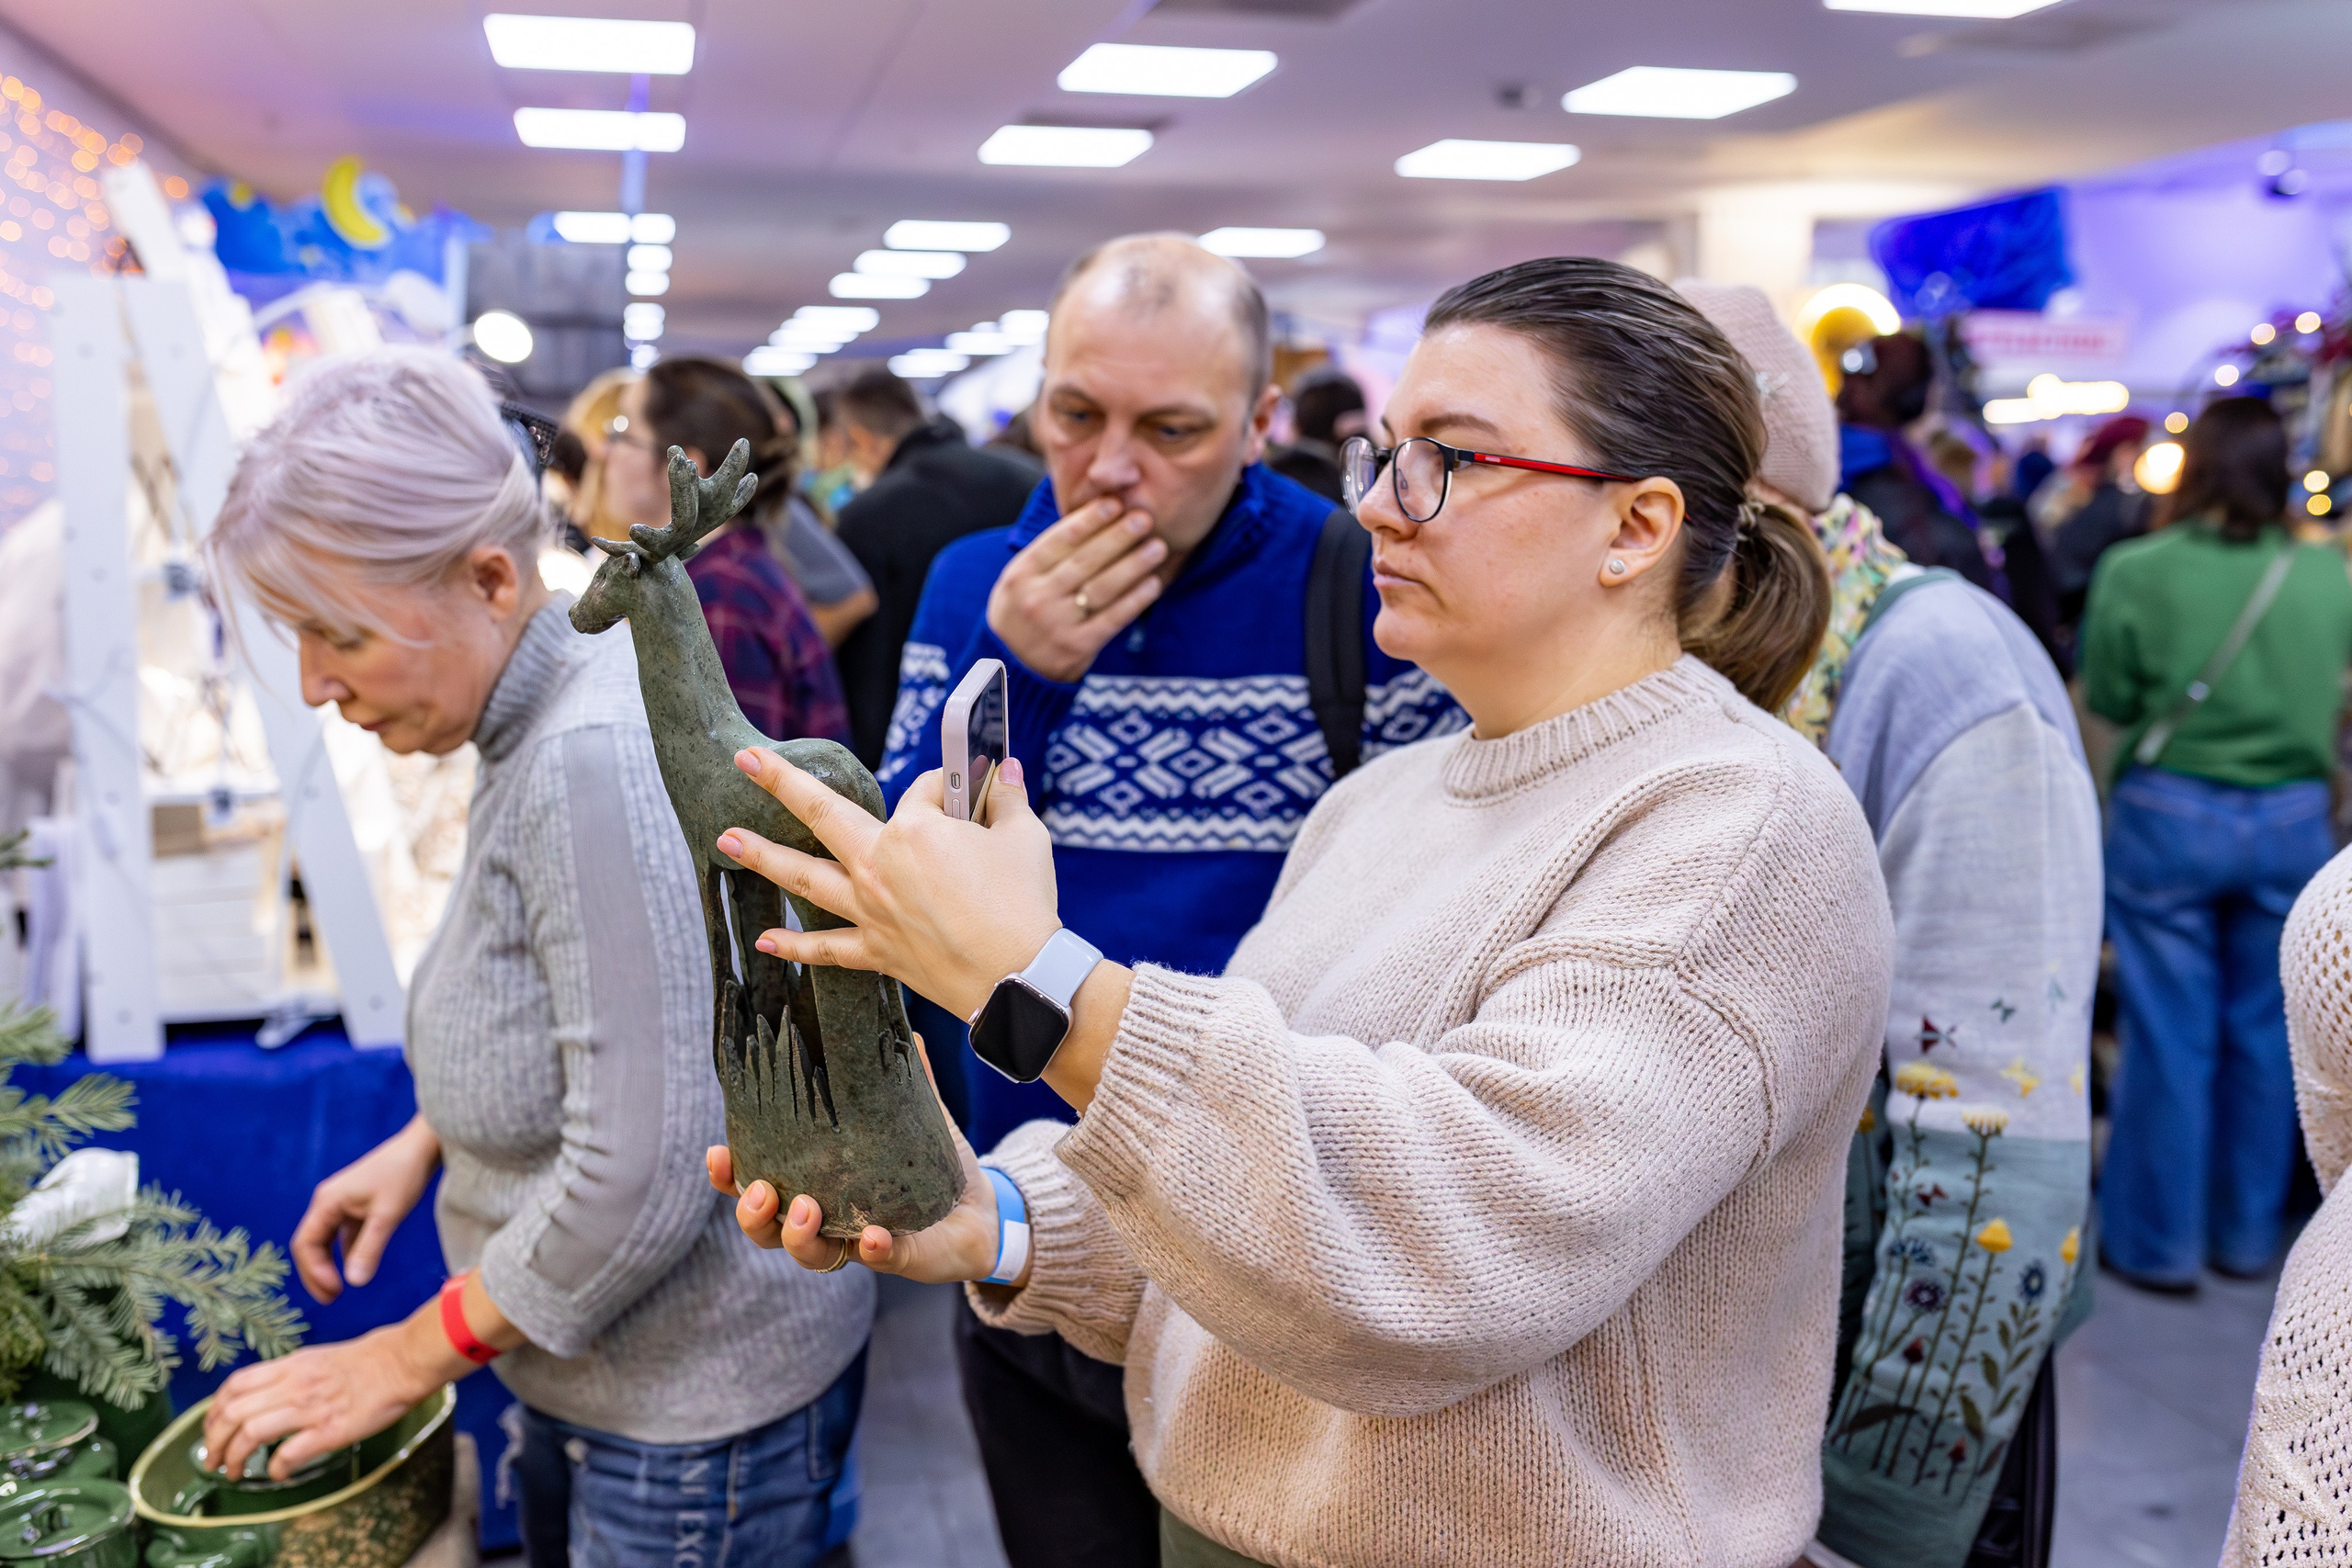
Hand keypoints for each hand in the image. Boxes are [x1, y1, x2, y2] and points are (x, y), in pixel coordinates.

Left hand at [201, 1330, 434, 1481]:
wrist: (403, 1362)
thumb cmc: (367, 1361)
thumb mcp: (318, 1357)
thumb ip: (289, 1374)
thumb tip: (264, 1395)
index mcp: (290, 1367)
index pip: (234, 1387)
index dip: (213, 1413)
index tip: (211, 1430)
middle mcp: (293, 1386)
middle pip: (232, 1413)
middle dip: (213, 1443)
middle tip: (213, 1460)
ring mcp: (311, 1408)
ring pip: (251, 1433)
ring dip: (234, 1459)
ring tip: (234, 1472)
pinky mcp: (330, 1430)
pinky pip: (289, 1453)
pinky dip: (275, 1469)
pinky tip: (278, 1473)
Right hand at [291, 1117, 438, 1303]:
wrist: (422, 1147)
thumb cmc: (404, 1176)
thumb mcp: (387, 1216)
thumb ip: (368, 1249)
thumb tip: (353, 1283)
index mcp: (327, 1202)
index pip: (306, 1244)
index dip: (315, 1272)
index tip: (335, 1292)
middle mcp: (328, 1202)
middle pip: (310, 1244)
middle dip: (317, 1273)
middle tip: (332, 1299)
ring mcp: (341, 1203)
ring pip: (325, 1241)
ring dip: (329, 1265)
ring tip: (339, 1290)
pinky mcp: (356, 1205)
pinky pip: (342, 1234)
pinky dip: (345, 1252)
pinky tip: (357, 1267)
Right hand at [704, 1037, 1008, 1282]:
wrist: (980, 1212)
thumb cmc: (930, 1166)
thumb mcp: (914, 1118)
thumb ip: (905, 1078)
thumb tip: (904, 1024)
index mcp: (816, 1183)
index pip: (757, 1184)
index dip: (729, 1177)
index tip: (717, 1152)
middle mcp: (828, 1218)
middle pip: (768, 1230)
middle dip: (753, 1214)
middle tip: (762, 1190)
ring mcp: (857, 1242)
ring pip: (811, 1254)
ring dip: (799, 1235)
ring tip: (806, 1207)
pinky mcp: (896, 1257)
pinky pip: (877, 1259)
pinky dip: (872, 1250)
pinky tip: (873, 1235)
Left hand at [718, 752, 1058, 1020]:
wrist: (1019, 979)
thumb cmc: (1024, 904)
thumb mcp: (1025, 838)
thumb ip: (1008, 800)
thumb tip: (1005, 773)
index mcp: (915, 830)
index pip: (924, 792)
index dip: (951, 791)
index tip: (974, 797)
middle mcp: (879, 865)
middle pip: (823, 813)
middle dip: (780, 782)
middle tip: (743, 760)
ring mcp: (871, 910)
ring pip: (806, 878)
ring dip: (761, 857)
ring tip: (724, 840)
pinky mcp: (877, 952)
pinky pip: (827, 949)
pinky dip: (796, 947)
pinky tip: (765, 942)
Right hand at [984, 496, 1165, 682]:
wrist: (1011, 664)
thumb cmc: (1025, 608)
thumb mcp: (1022, 576)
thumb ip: (1052, 550)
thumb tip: (1097, 512)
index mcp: (1021, 573)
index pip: (1059, 540)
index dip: (1089, 520)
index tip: (1114, 503)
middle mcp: (1036, 597)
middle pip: (1084, 561)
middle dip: (1117, 537)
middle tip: (1144, 518)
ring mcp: (1057, 624)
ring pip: (1101, 588)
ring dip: (1133, 565)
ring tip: (1157, 547)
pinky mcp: (1077, 647)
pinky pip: (1112, 619)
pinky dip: (1135, 600)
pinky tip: (1153, 583)